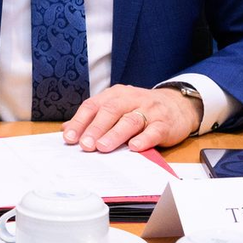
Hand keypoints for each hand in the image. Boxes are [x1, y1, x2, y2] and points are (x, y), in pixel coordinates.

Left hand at [62, 85, 200, 152]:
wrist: (177, 105)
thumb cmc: (140, 109)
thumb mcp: (117, 107)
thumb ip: (94, 117)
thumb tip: (65, 129)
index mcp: (114, 95)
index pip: (93, 106)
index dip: (79, 121)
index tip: (69, 137)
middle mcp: (130, 99)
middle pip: (110, 112)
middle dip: (95, 129)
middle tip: (85, 145)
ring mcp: (148, 110)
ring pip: (129, 121)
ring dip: (115, 134)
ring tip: (102, 147)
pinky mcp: (165, 123)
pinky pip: (154, 130)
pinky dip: (144, 138)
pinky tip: (134, 147)